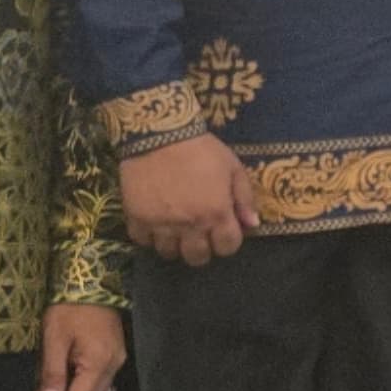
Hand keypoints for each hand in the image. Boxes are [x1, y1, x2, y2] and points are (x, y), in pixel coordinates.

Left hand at [37, 303, 125, 390]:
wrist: (90, 283)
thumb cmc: (69, 309)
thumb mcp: (54, 339)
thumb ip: (52, 373)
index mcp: (98, 363)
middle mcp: (114, 366)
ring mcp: (118, 360)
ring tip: (54, 381)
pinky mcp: (117, 354)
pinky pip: (102, 380)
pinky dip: (85, 383)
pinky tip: (71, 374)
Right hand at [120, 134, 257, 266]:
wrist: (158, 133)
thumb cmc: (201, 149)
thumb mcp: (232, 167)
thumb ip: (244, 198)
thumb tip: (253, 225)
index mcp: (216, 213)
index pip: (227, 247)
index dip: (228, 241)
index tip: (223, 230)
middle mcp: (190, 224)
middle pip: (197, 258)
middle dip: (202, 248)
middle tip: (199, 232)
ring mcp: (161, 224)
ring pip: (169, 253)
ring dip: (175, 244)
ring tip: (176, 228)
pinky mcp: (137, 217)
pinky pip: (142, 241)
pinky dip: (149, 236)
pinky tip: (155, 222)